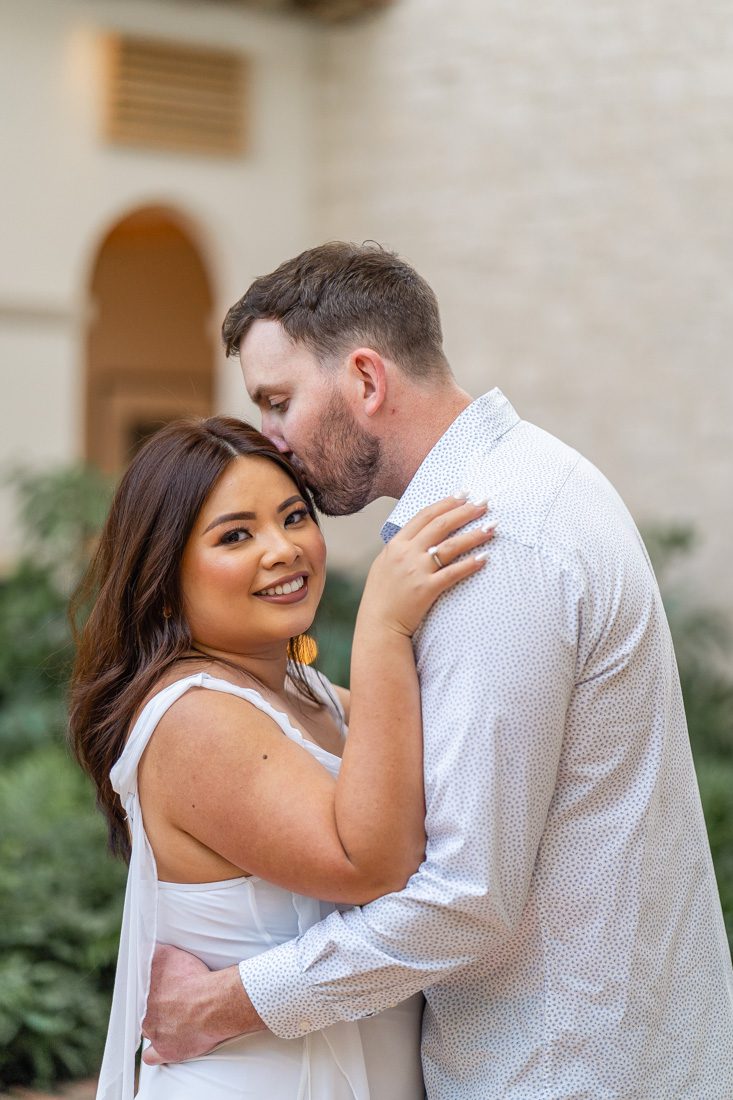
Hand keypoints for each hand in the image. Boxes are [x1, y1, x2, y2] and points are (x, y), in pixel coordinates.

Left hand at [141, 945, 265, 1064]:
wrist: (212, 1003)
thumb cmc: (193, 977)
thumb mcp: (167, 954)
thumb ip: (151, 952)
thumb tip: (142, 950)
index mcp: (143, 993)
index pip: (136, 992)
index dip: (146, 989)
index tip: (156, 987)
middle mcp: (143, 1014)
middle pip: (141, 1011)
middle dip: (152, 1006)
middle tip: (168, 1000)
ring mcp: (153, 1034)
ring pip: (146, 1031)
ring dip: (154, 1025)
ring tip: (169, 1018)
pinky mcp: (166, 1050)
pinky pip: (151, 1056)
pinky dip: (154, 1052)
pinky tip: (159, 1047)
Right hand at [360, 496, 494, 637]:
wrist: (379, 624)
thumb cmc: (382, 595)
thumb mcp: (385, 563)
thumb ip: (402, 547)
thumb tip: (421, 533)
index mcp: (396, 544)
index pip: (424, 515)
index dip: (446, 503)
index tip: (463, 495)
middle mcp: (406, 553)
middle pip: (441, 525)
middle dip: (465, 512)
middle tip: (484, 504)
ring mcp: (417, 571)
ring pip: (451, 546)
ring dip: (474, 535)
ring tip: (491, 527)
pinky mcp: (426, 589)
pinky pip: (453, 573)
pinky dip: (470, 564)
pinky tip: (484, 558)